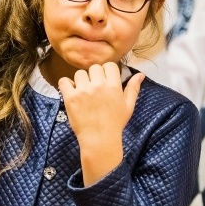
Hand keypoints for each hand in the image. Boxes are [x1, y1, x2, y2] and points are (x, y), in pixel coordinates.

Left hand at [58, 63, 143, 184]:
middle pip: (94, 68)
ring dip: (81, 81)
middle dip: (94, 76)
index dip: (107, 71)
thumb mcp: (128, 106)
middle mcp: (98, 85)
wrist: (100, 140)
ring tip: (84, 93)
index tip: (105, 81)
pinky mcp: (70, 98)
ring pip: (79, 73)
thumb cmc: (115, 123)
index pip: (109, 65)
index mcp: (113, 85)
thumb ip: (133, 88)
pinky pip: (64, 81)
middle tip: (94, 89)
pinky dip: (66, 84)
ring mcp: (83, 91)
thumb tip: (140, 74)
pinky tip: (72, 92)